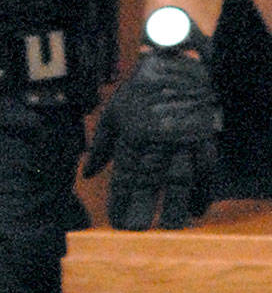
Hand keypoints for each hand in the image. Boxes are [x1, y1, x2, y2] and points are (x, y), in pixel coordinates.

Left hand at [84, 51, 219, 230]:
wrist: (175, 62)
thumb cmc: (139, 89)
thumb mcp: (114, 111)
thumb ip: (102, 145)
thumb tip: (86, 174)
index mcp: (133, 133)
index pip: (125, 175)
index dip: (120, 200)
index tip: (117, 222)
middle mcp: (158, 139)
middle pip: (151, 181)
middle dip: (143, 208)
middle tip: (138, 230)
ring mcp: (183, 138)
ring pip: (179, 179)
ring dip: (174, 206)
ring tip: (168, 227)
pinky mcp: (204, 136)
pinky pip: (205, 169)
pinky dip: (203, 191)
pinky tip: (196, 210)